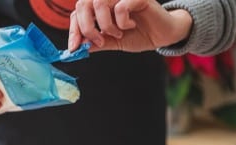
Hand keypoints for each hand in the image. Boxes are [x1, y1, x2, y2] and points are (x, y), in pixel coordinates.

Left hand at [68, 0, 192, 52]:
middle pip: (83, 4)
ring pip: (99, 3)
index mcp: (100, 8)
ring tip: (117, 33)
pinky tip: (130, 25)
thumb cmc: (138, 35)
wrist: (162, 34)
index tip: (74, 48)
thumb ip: (96, 43)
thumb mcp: (113, 42)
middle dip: (86, 27)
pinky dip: (122, 21)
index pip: (77, 13)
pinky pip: (120, 7)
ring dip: (105, 25)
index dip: (73, 30)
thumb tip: (77, 48)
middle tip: (98, 41)